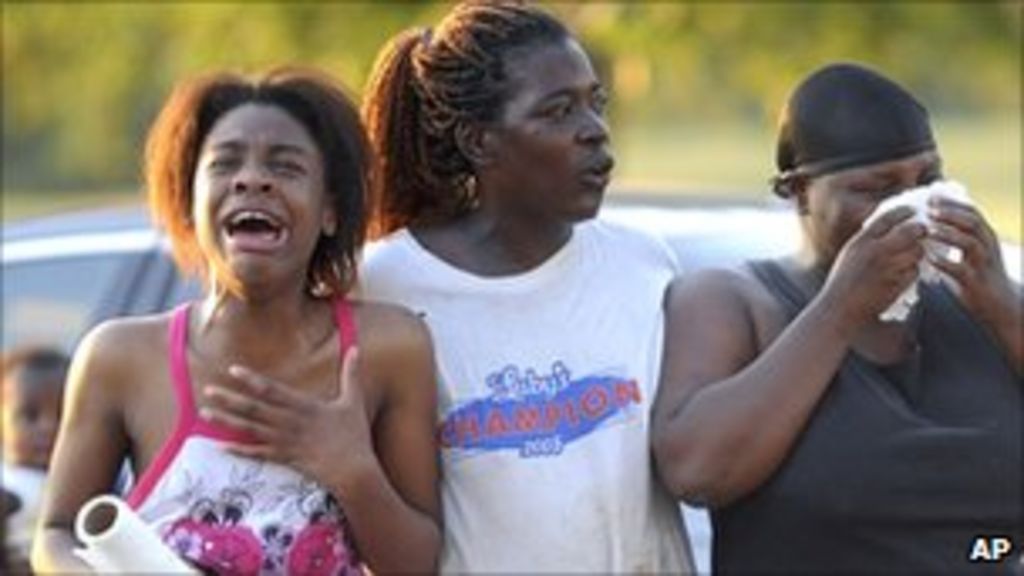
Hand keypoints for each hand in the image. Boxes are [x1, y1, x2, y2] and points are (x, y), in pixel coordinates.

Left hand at [201, 346, 376, 491]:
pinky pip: (257, 453)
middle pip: (254, 409)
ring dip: (226, 421)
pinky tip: (221, 446)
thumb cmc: (354, 434)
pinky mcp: (284, 458)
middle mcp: (290, 422)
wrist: (353, 469)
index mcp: (305, 406)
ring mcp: (285, 441)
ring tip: (205, 412)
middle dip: (229, 399)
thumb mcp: (354, 400)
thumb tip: (356, 348)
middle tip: (207, 390)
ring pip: (250, 429)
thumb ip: (351, 374)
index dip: (251, 380)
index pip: (272, 390)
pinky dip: (239, 450)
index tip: (232, 371)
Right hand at [819, 207, 926, 329]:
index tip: (913, 211)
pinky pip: (914, 272)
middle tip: (923, 230)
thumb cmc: (843, 282)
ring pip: (916, 252)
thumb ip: (867, 241)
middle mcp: (874, 252)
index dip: (903, 212)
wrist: (839, 310)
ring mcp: (887, 268)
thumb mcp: (850, 255)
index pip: (887, 218)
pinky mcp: (896, 284)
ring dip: (918, 252)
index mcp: (860, 242)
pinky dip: (912, 272)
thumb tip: (890, 228)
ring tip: (912, 255)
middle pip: (909, 232)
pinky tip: (903, 276)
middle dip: (920, 230)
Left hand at [926, 196, 1017, 326]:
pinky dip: (944, 262)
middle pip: (972, 222)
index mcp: (985, 236)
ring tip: (928, 230)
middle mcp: (987, 246)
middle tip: (928, 209)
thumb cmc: (978, 273)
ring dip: (948, 234)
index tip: (931, 197)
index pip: (972, 211)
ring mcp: (982, 264)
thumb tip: (933, 216)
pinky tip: (929, 258)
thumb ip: (957, 234)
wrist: (998, 304)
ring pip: (969, 243)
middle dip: (950, 213)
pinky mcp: (975, 282)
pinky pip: (960, 270)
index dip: (952, 202)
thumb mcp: (971, 250)